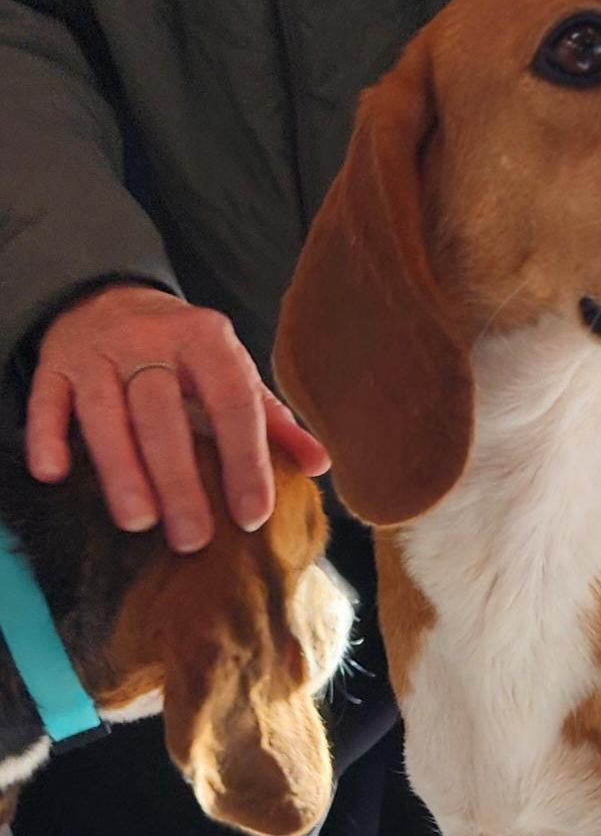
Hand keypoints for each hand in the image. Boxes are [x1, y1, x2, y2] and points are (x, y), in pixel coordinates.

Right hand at [26, 285, 329, 551]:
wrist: (111, 297)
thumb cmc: (186, 352)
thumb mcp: (234, 374)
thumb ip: (273, 421)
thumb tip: (320, 465)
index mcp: (208, 340)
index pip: (232, 404)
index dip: (245, 461)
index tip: (253, 516)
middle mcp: (151, 340)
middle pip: (163, 415)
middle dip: (179, 480)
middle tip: (192, 538)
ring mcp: (99, 351)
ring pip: (105, 412)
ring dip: (121, 469)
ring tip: (138, 522)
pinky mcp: (56, 363)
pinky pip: (47, 399)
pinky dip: (47, 435)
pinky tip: (55, 474)